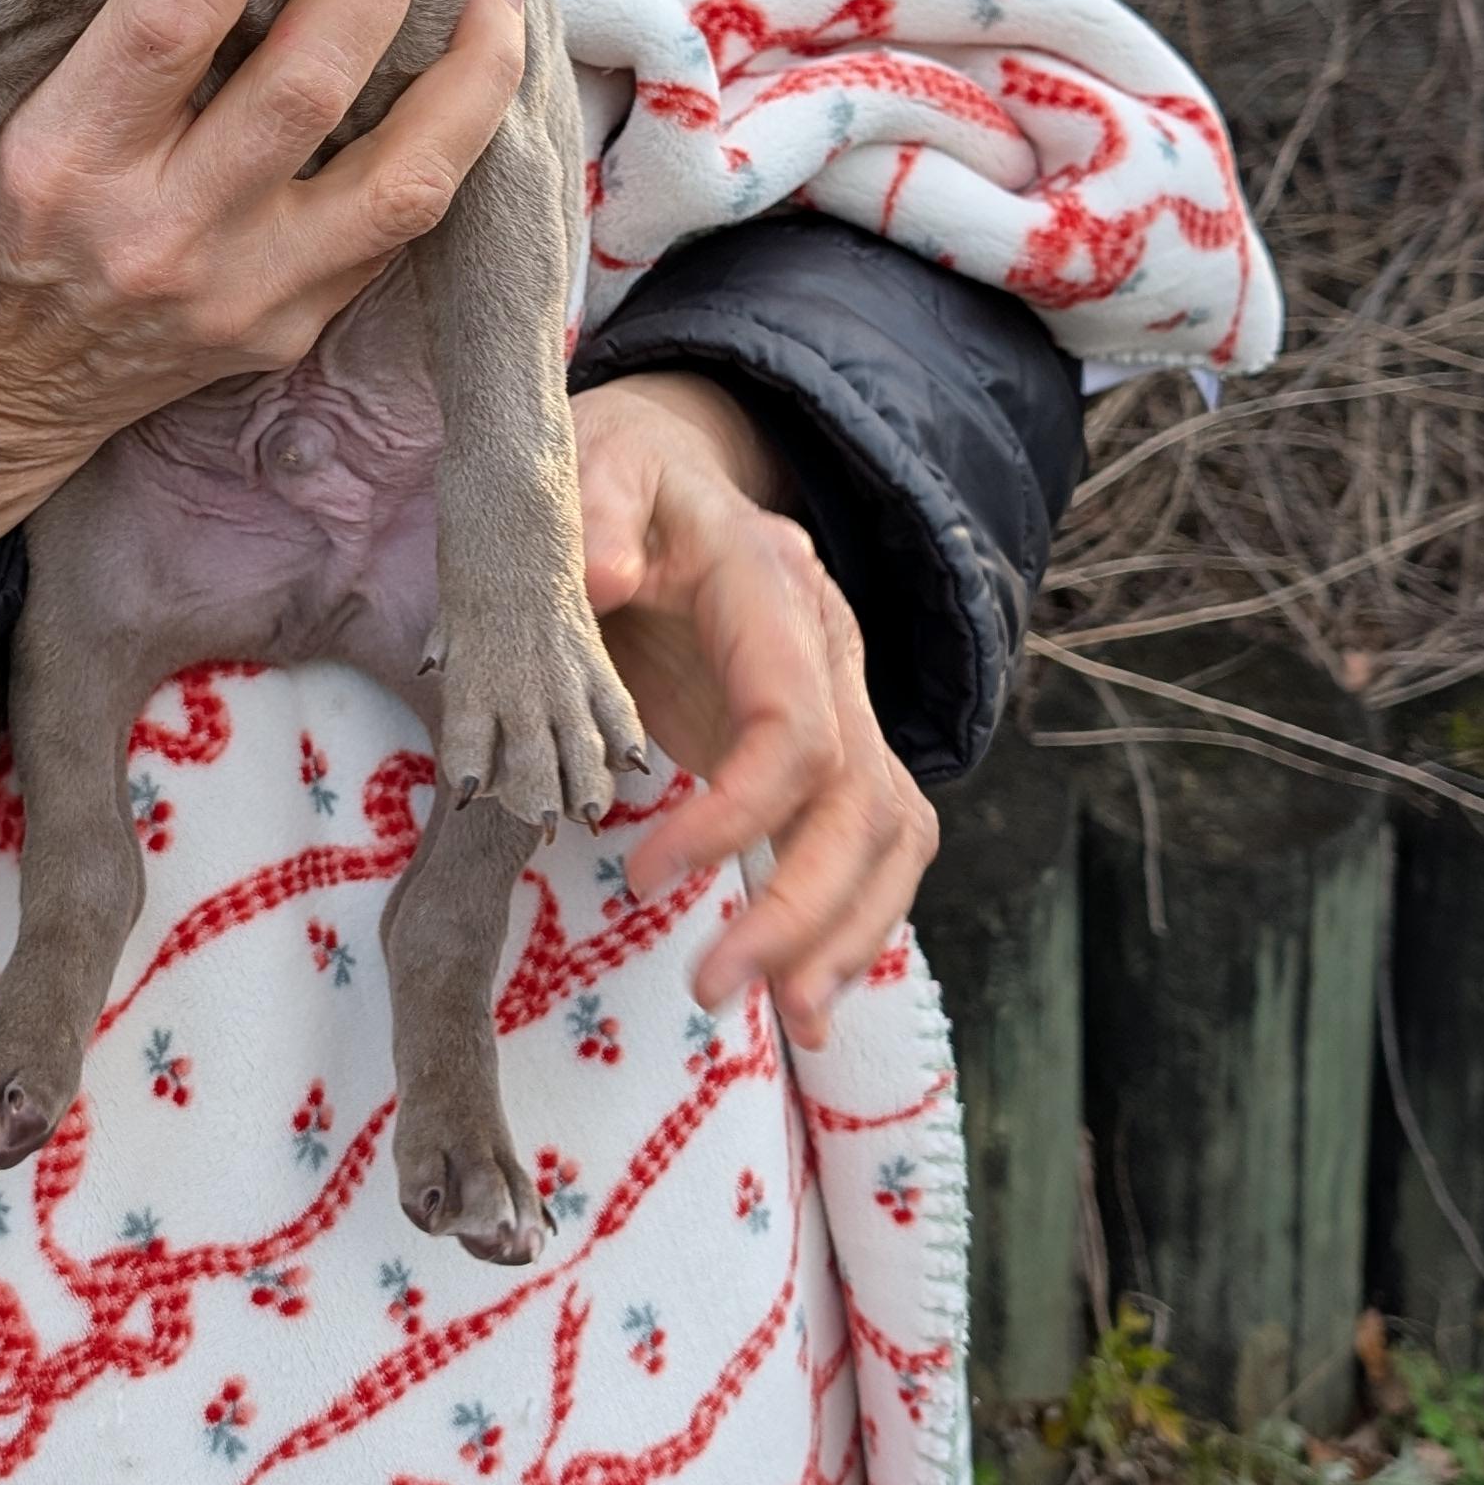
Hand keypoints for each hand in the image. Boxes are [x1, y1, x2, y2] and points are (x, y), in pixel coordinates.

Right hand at [0, 0, 526, 573]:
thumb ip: (92, 15)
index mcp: (61, 159)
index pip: (174, 10)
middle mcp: (154, 234)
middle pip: (309, 76)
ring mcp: (236, 294)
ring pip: (400, 170)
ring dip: (471, 56)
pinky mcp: (287, 332)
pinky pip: (405, 228)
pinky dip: (460, 137)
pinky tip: (485, 64)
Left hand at [573, 371, 937, 1049]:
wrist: (669, 473)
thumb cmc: (616, 480)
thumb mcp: (591, 464)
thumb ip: (592, 510)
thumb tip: (598, 574)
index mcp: (771, 590)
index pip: (793, 724)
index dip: (733, 813)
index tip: (644, 874)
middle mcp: (830, 652)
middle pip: (862, 798)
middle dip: (802, 906)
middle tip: (712, 987)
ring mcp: (842, 703)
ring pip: (891, 832)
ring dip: (845, 933)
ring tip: (785, 1020)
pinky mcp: (828, 751)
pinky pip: (870, 845)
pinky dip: (850, 923)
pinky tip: (805, 995)